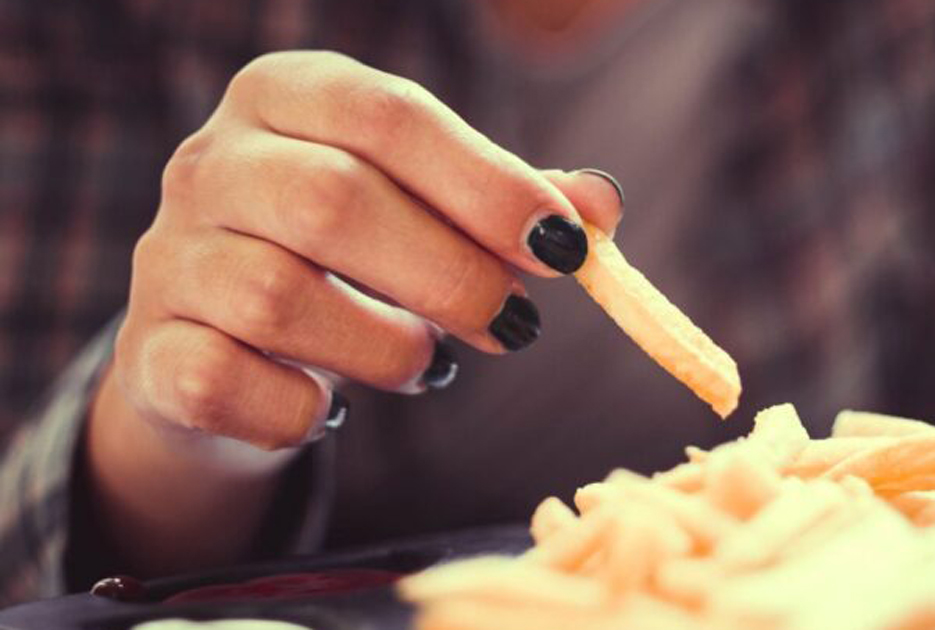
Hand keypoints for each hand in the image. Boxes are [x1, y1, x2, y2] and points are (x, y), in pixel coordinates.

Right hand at [102, 51, 622, 452]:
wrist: (222, 345)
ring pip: (278, 298)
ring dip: (386, 348)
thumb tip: (602, 206)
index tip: (564, 247)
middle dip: (449, 273)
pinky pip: (225, 384)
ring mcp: (167, 258)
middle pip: (332, 201)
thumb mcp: (423, 208)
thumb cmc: (345, 260)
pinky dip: (300, 410)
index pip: (388, 115)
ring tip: (429, 366)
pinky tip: (332, 408)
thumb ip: (505, 204)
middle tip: (515, 325)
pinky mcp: (149, 354)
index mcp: (286, 97)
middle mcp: (210, 162)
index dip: (486, 183)